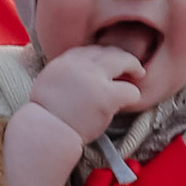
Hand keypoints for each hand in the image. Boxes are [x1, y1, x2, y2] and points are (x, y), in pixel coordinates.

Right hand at [25, 44, 144, 142]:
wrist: (47, 134)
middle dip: (120, 56)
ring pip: (122, 61)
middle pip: (106, 51)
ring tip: (139, 74)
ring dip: (133, 66)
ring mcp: (94, 80)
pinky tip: (131, 99)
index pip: (87, 50)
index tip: (106, 63)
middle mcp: (79, 65)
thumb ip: (63, 74)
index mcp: (63, 61)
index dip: (100, 56)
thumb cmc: (46, 118)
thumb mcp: (47, 84)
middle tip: (130, 65)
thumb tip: (78, 74)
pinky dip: (133, 94)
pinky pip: (130, 89)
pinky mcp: (106, 97)